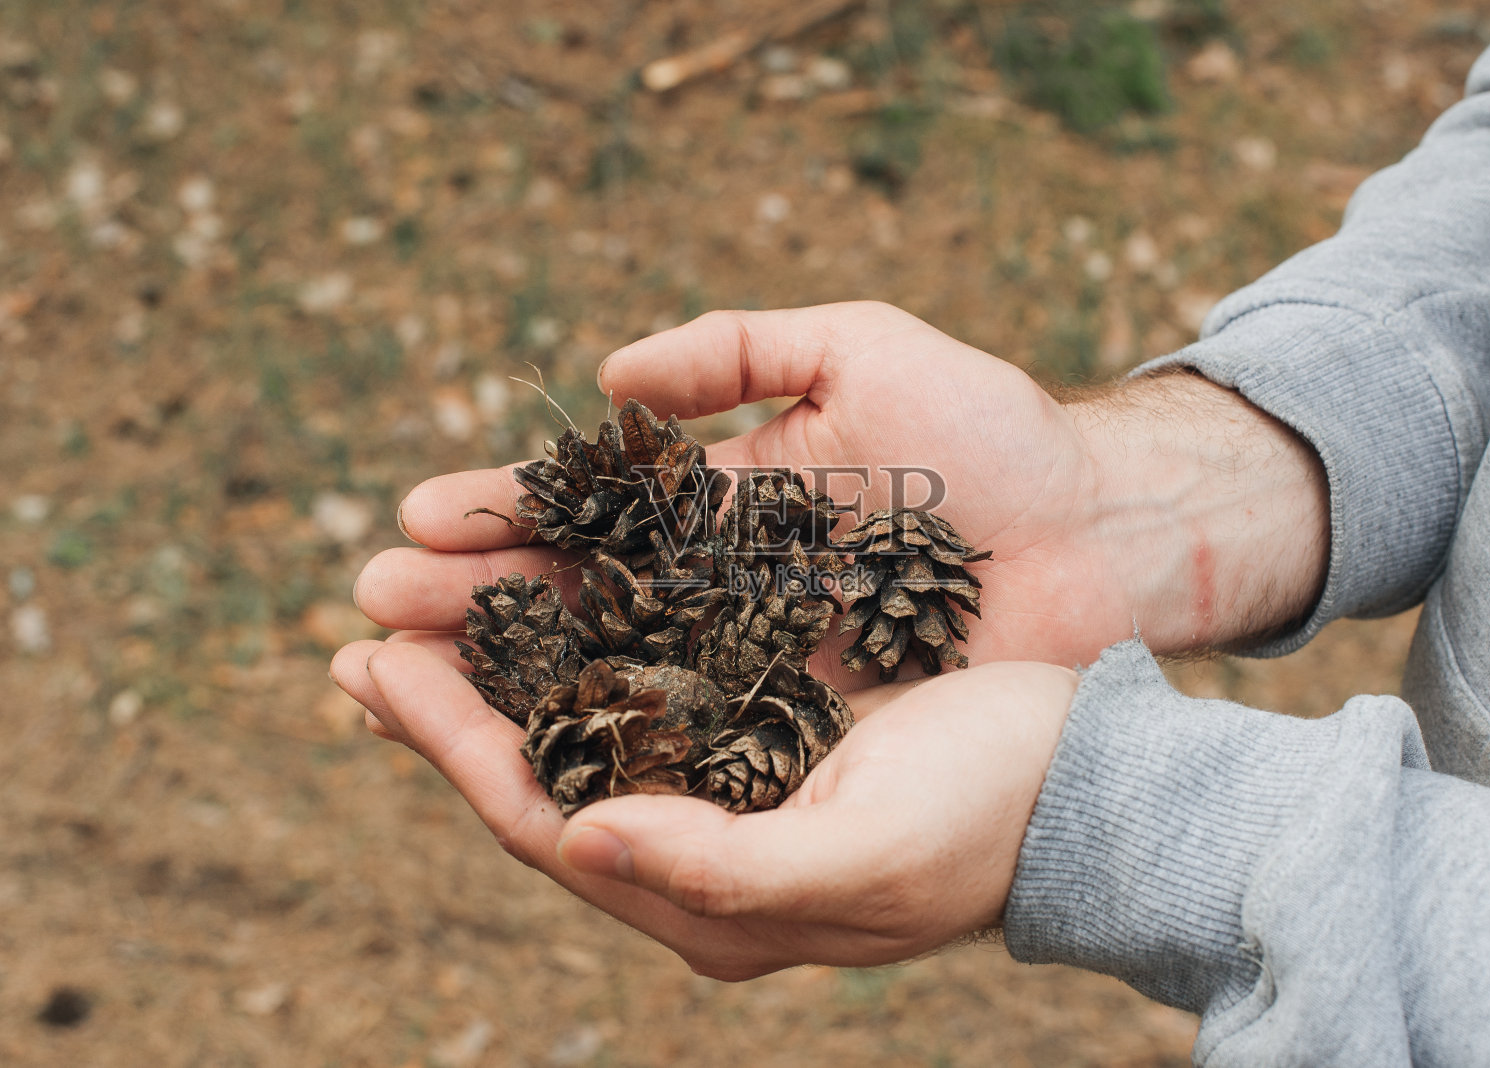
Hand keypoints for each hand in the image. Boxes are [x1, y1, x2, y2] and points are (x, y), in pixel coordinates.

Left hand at [329, 633, 1077, 979]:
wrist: (1088, 783)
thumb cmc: (989, 818)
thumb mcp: (860, 857)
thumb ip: (719, 870)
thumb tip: (579, 839)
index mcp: (713, 900)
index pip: (546, 822)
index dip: (454, 749)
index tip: (377, 673)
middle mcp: (705, 855)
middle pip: (543, 781)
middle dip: (449, 714)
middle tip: (358, 639)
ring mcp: (732, 796)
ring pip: (585, 736)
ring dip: (504, 676)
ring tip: (427, 616)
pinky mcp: (764, 740)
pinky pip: (644, 698)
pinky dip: (583, 653)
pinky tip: (551, 610)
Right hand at [352, 302, 1327, 688]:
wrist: (1100, 533)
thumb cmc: (990, 435)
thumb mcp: (864, 347)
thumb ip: (742, 346)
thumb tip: (612, 382)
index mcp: (726, 503)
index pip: (590, 510)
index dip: (506, 513)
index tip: (421, 515)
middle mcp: (724, 590)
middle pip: (577, 600)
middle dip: (474, 601)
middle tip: (373, 600)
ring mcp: (759, 666)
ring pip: (613, 676)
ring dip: (510, 678)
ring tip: (404, 674)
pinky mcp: (805, 731)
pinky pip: (692, 742)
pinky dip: (612, 744)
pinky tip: (533, 747)